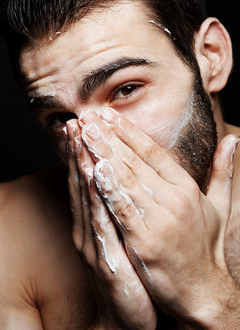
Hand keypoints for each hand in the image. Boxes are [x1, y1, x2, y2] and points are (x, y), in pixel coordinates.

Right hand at [65, 120, 156, 329]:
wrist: (128, 313)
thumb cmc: (130, 270)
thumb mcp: (123, 235)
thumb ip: (119, 208)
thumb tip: (122, 181)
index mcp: (96, 221)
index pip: (90, 180)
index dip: (87, 152)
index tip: (89, 125)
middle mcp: (90, 228)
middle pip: (84, 183)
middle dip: (82, 150)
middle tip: (80, 121)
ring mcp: (95, 244)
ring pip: (88, 198)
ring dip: (84, 166)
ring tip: (83, 138)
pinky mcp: (105, 260)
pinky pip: (101, 223)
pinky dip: (96, 198)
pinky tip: (95, 177)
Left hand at [78, 108, 239, 328]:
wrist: (202, 290)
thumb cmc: (205, 245)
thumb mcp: (219, 205)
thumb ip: (222, 171)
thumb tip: (233, 139)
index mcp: (186, 188)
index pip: (154, 152)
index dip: (129, 131)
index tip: (109, 115)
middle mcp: (173, 199)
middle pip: (135, 161)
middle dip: (109, 137)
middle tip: (89, 117)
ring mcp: (159, 220)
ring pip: (126, 180)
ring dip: (103, 155)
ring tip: (85, 134)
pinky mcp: (144, 242)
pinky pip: (122, 209)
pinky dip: (107, 189)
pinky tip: (93, 169)